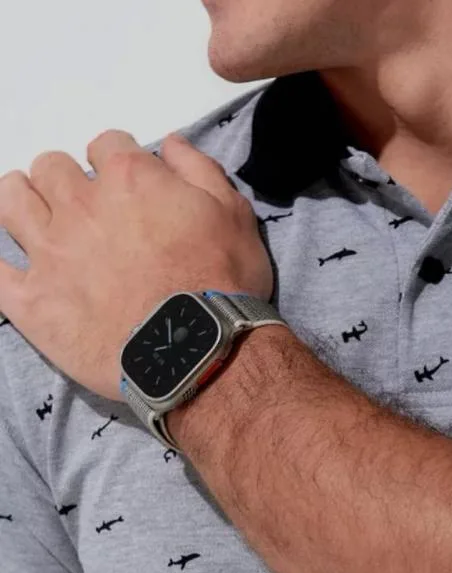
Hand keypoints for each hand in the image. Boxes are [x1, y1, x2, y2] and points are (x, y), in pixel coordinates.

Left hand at [0, 131, 273, 403]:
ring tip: (37, 220)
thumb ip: (200, 170)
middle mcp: (80, 205)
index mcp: (128, 179)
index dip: (118, 163)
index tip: (128, 187)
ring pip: (10, 201)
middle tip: (84, 208)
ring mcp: (50, 252)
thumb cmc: (223, 287)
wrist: (198, 355)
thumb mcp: (234, 217)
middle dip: (66, 180)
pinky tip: (7, 267)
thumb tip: (170, 143)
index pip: (106, 145)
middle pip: (51, 167)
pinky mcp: (33, 301)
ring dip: (22, 201)